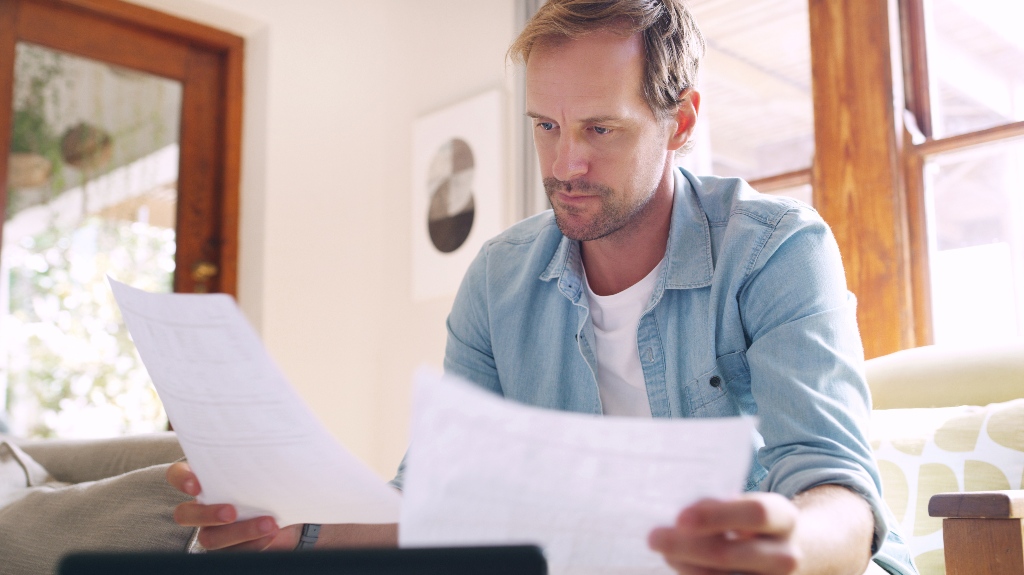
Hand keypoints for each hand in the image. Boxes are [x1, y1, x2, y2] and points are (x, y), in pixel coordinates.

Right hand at [166, 461, 302, 550]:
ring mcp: (214, 529)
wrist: (289, 503)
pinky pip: (235, 552)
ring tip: (269, 524)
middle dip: (206, 514)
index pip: (177, 475)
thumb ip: (260, 453)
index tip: (196, 485)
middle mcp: (202, 505)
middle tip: (231, 512)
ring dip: (240, 532)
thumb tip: (278, 435)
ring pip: (210, 539)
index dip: (181, 479)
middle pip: (184, 515)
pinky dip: (255, 544)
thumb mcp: (265, 462)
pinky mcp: (231, 548)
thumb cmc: (269, 476)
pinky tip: (272, 534)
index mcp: (204, 478)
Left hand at [648, 492, 800, 573]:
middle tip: (654, 538)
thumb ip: (720, 508)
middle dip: (686, 547)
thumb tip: (682, 519)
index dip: (716, 515)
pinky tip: (679, 563)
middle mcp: (785, 555)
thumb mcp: (746, 505)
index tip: (680, 518)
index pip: (755, 514)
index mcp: (784, 518)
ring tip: (665, 552)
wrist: (787, 553)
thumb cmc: (753, 522)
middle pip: (729, 554)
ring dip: (685, 565)